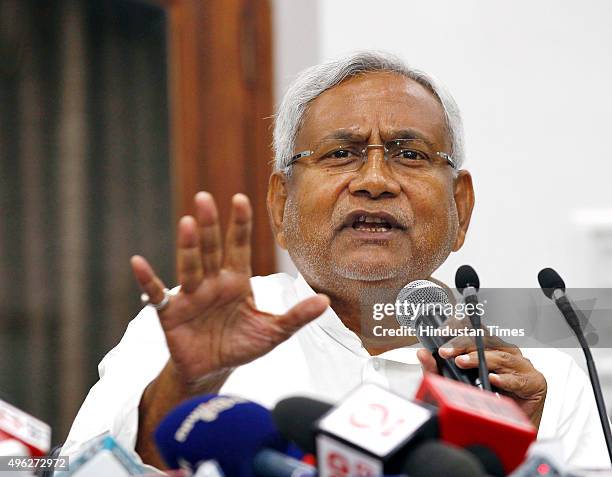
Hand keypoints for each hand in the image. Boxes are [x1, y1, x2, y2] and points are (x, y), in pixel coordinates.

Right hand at [130, 191, 328, 387]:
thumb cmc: (241, 346)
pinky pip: (156, 293)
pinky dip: (147, 280)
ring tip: (187, 223)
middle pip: (211, 249)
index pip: (238, 247)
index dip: (239, 225)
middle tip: (205, 198)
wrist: (213, 370)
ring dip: (188, 246)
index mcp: (236, 281)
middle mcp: (212, 282)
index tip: (240, 199)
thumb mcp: (272, 332)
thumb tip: (326, 302)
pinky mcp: (171, 313)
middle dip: (209, 226)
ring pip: (189, 266)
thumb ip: (296, 316)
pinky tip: (137, 262)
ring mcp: (190, 295)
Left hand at [417, 336, 546, 427]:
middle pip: (486, 341)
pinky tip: (493, 379)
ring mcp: (522, 366)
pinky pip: (519, 379)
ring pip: (500, 356)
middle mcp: (506, 353)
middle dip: (463, 344)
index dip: (459, 328)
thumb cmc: (483, 404)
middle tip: (447, 352)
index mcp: (490, 349)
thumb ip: (436, 370)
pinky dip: (505, 379)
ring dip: (479, 359)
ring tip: (463, 362)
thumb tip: (422, 353)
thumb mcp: (452, 385)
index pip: (475, 331)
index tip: (441, 332)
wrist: (506, 432)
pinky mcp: (535, 382)